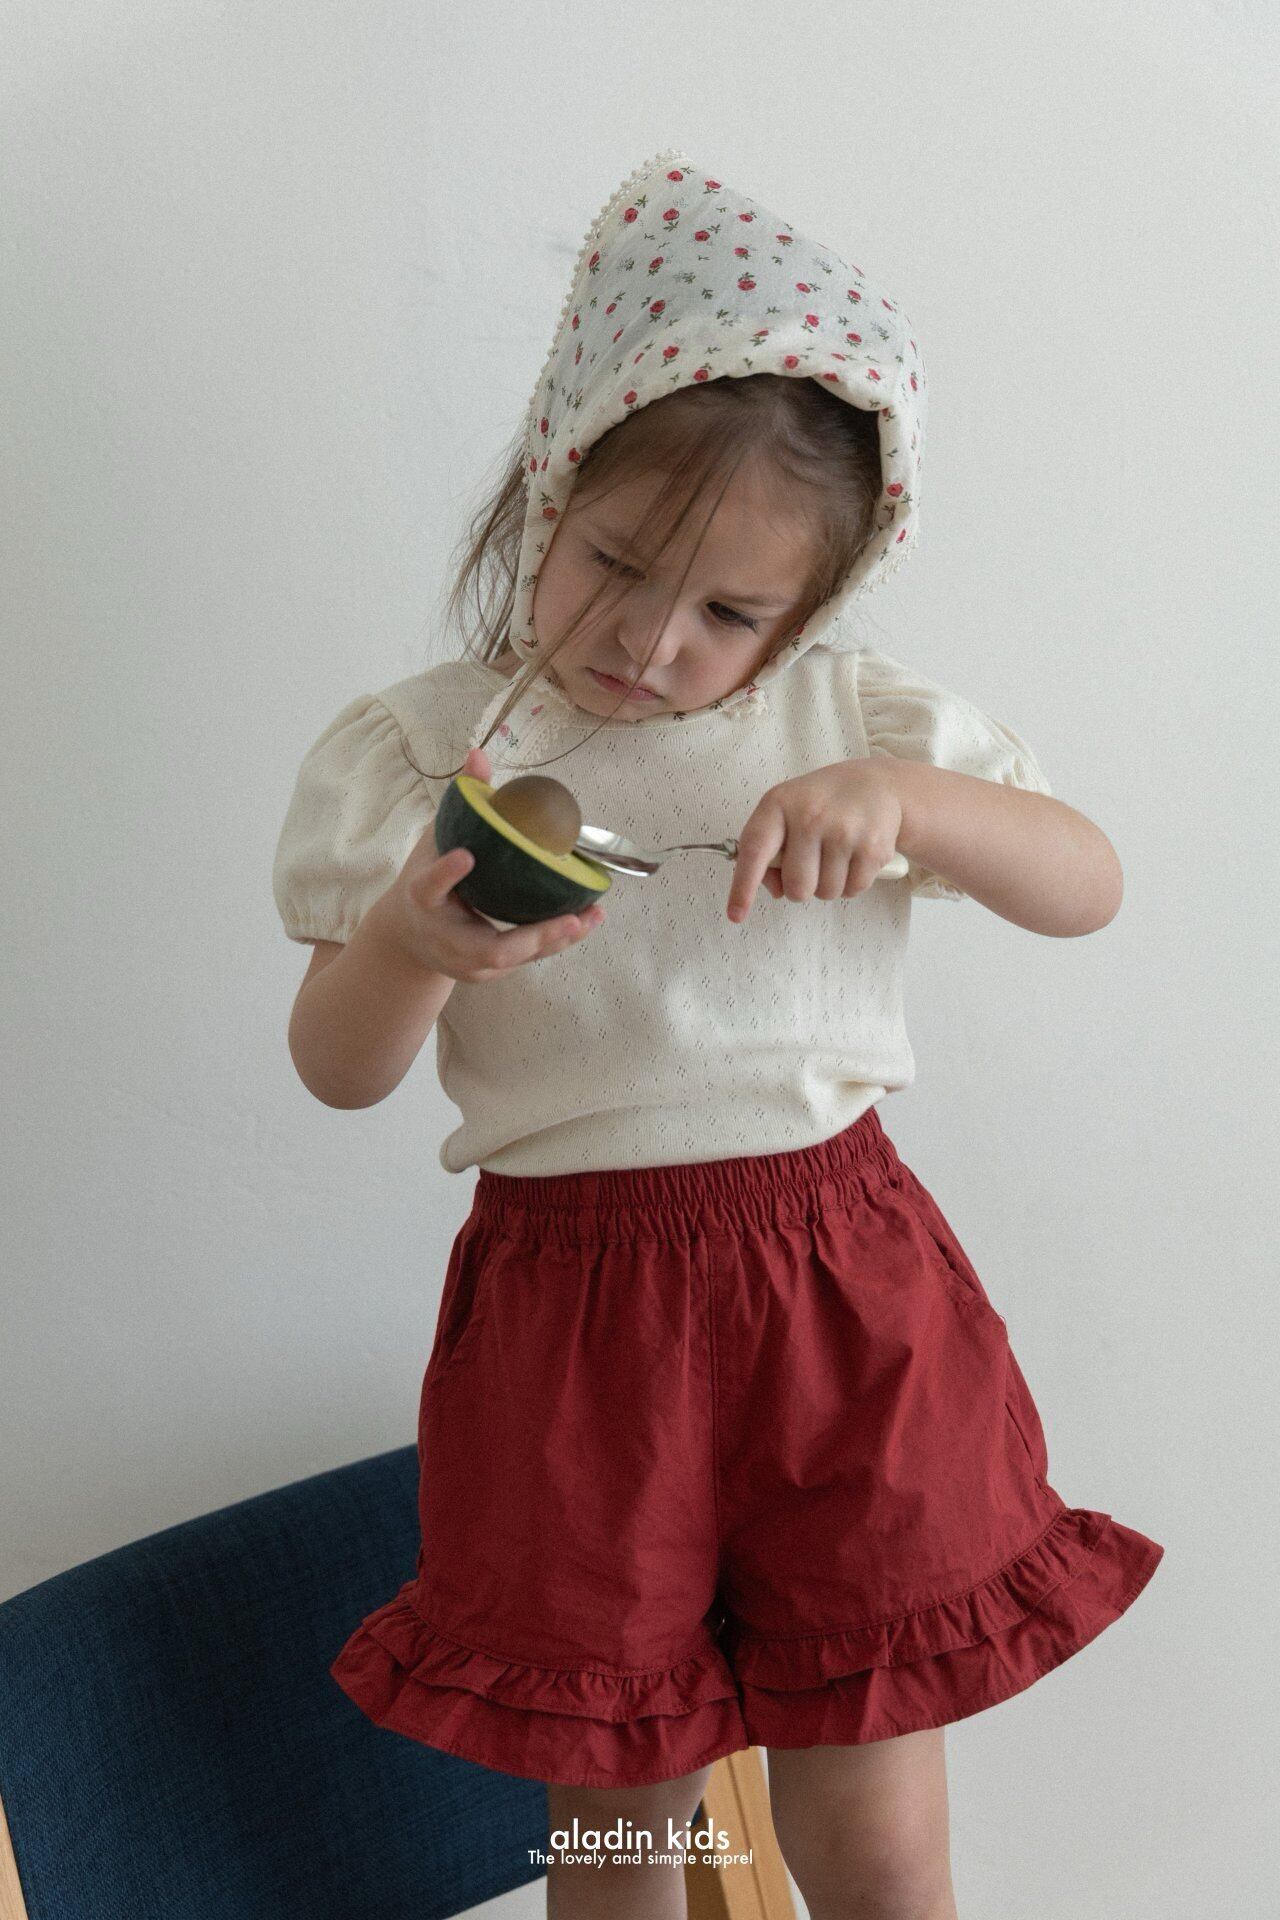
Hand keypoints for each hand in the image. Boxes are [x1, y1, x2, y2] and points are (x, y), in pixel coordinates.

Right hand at [380, 747, 606, 980]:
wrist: (408, 938)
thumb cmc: (425, 881)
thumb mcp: (433, 840)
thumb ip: (460, 803)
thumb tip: (477, 753)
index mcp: (421, 900)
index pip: (428, 888)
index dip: (444, 875)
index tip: (465, 856)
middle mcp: (444, 938)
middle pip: (489, 948)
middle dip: (533, 936)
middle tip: (570, 918)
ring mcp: (468, 962)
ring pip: (515, 958)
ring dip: (557, 939)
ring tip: (591, 916)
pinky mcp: (488, 971)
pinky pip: (526, 958)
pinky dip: (557, 940)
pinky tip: (587, 920)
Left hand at [727, 759, 904, 920]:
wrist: (876, 784)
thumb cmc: (821, 803)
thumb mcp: (786, 812)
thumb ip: (768, 851)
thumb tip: (776, 890)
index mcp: (779, 804)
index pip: (755, 850)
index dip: (743, 886)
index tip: (736, 914)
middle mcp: (811, 816)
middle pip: (797, 887)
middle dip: (802, 886)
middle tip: (811, 863)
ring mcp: (844, 831)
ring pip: (825, 893)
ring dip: (828, 884)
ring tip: (835, 855)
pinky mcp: (873, 847)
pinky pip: (853, 890)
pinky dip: (852, 882)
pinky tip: (854, 857)